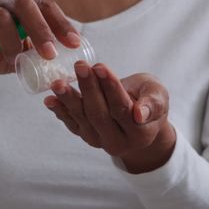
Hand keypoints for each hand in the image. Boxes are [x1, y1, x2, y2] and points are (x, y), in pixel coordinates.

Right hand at [0, 0, 81, 78]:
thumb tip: (67, 62)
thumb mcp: (20, 49)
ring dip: (12, 44)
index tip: (74, 44)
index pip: (44, 5)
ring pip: (0, 17)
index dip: (61, 23)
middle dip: (40, 29)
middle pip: (23, 3)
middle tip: (50, 54)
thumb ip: (38, 50)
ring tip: (14, 61)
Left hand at [44, 63, 176, 172]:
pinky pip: (71, 124)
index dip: (110, 88)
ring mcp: (99, 141)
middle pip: (100, 115)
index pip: (122, 109)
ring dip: (69, 100)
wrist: (138, 116)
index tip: (100, 67)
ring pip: (83, 120)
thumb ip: (153, 102)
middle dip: (89, 89)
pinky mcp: (85, 136)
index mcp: (141, 134)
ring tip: (58, 83)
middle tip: (80, 66)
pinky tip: (49, 100)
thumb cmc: (148, 98)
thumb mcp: (158, 95)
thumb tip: (139, 113)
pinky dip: (59, 111)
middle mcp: (119, 142)